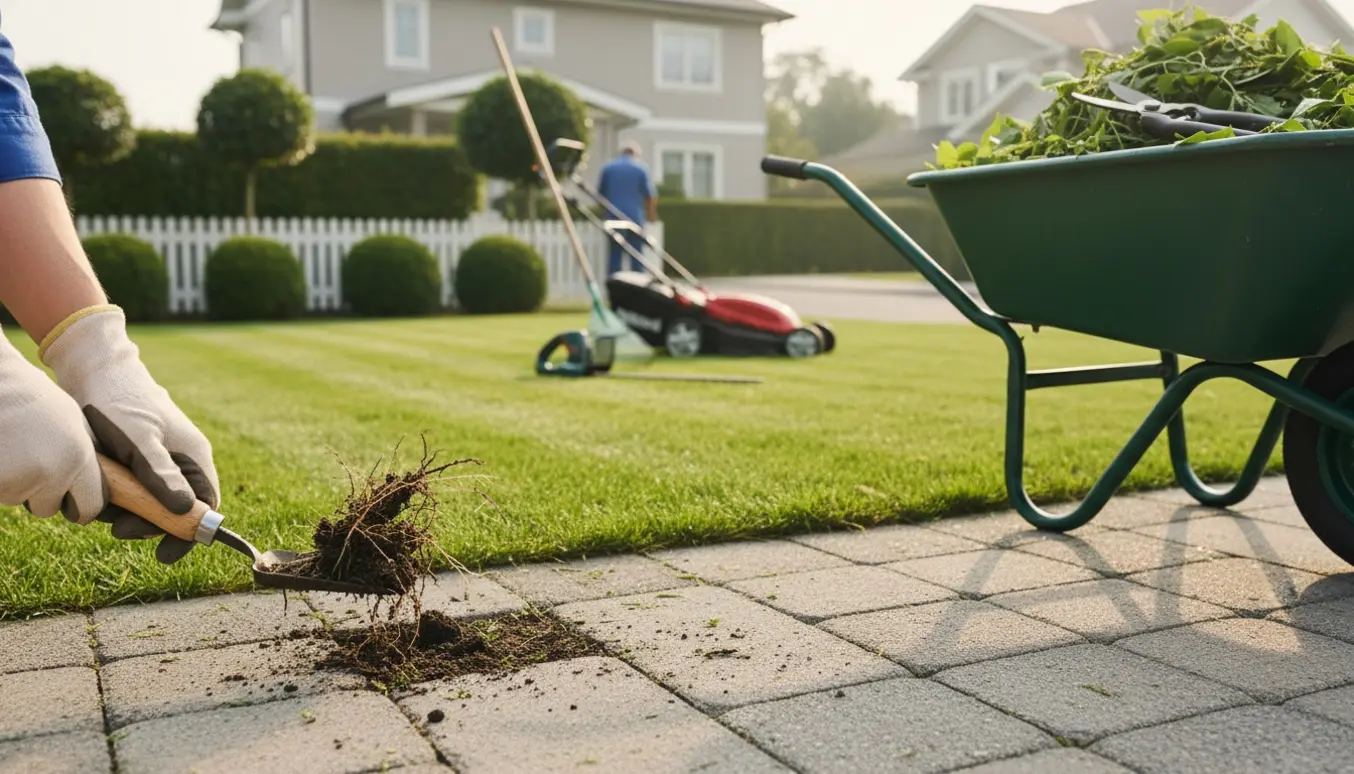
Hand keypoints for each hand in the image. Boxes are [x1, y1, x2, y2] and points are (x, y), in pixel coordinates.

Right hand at [0, 329, 105, 521]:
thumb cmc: (30, 397)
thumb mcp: (72, 420)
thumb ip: (86, 454)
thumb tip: (98, 484)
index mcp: (79, 457)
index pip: (91, 506)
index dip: (81, 505)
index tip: (72, 501)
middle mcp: (53, 473)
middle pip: (50, 507)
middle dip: (41, 494)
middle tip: (31, 461)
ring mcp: (19, 480)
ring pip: (20, 499)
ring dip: (16, 483)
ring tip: (14, 448)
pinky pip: (0, 492)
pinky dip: (0, 479)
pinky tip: (2, 452)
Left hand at [40, 305, 218, 564]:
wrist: (94, 370)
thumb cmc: (121, 401)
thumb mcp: (140, 441)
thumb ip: (161, 475)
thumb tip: (184, 511)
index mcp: (193, 456)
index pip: (204, 506)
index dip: (189, 533)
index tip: (165, 554)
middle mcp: (181, 461)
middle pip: (175, 509)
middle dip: (148, 524)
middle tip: (119, 530)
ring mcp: (158, 461)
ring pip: (150, 502)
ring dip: (127, 510)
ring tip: (104, 501)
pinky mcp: (136, 460)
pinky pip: (132, 490)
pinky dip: (116, 495)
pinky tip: (101, 487)